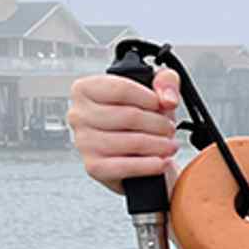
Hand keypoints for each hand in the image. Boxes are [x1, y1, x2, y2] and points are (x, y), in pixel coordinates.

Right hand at [67, 66, 181, 193]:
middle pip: (129, 116)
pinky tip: (162, 161)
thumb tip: (168, 99)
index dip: (149, 99)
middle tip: (169, 129)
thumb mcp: (155, 90)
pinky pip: (126, 166)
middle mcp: (79, 115)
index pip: (121, 90)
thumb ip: (166, 81)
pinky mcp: (94, 167)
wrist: (135, 153)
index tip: (162, 105)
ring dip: (159, 145)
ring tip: (169, 145)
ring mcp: (84, 142)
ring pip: (131, 142)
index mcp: (85, 90)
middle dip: (158, 124)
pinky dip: (150, 165)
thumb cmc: (140, 120)